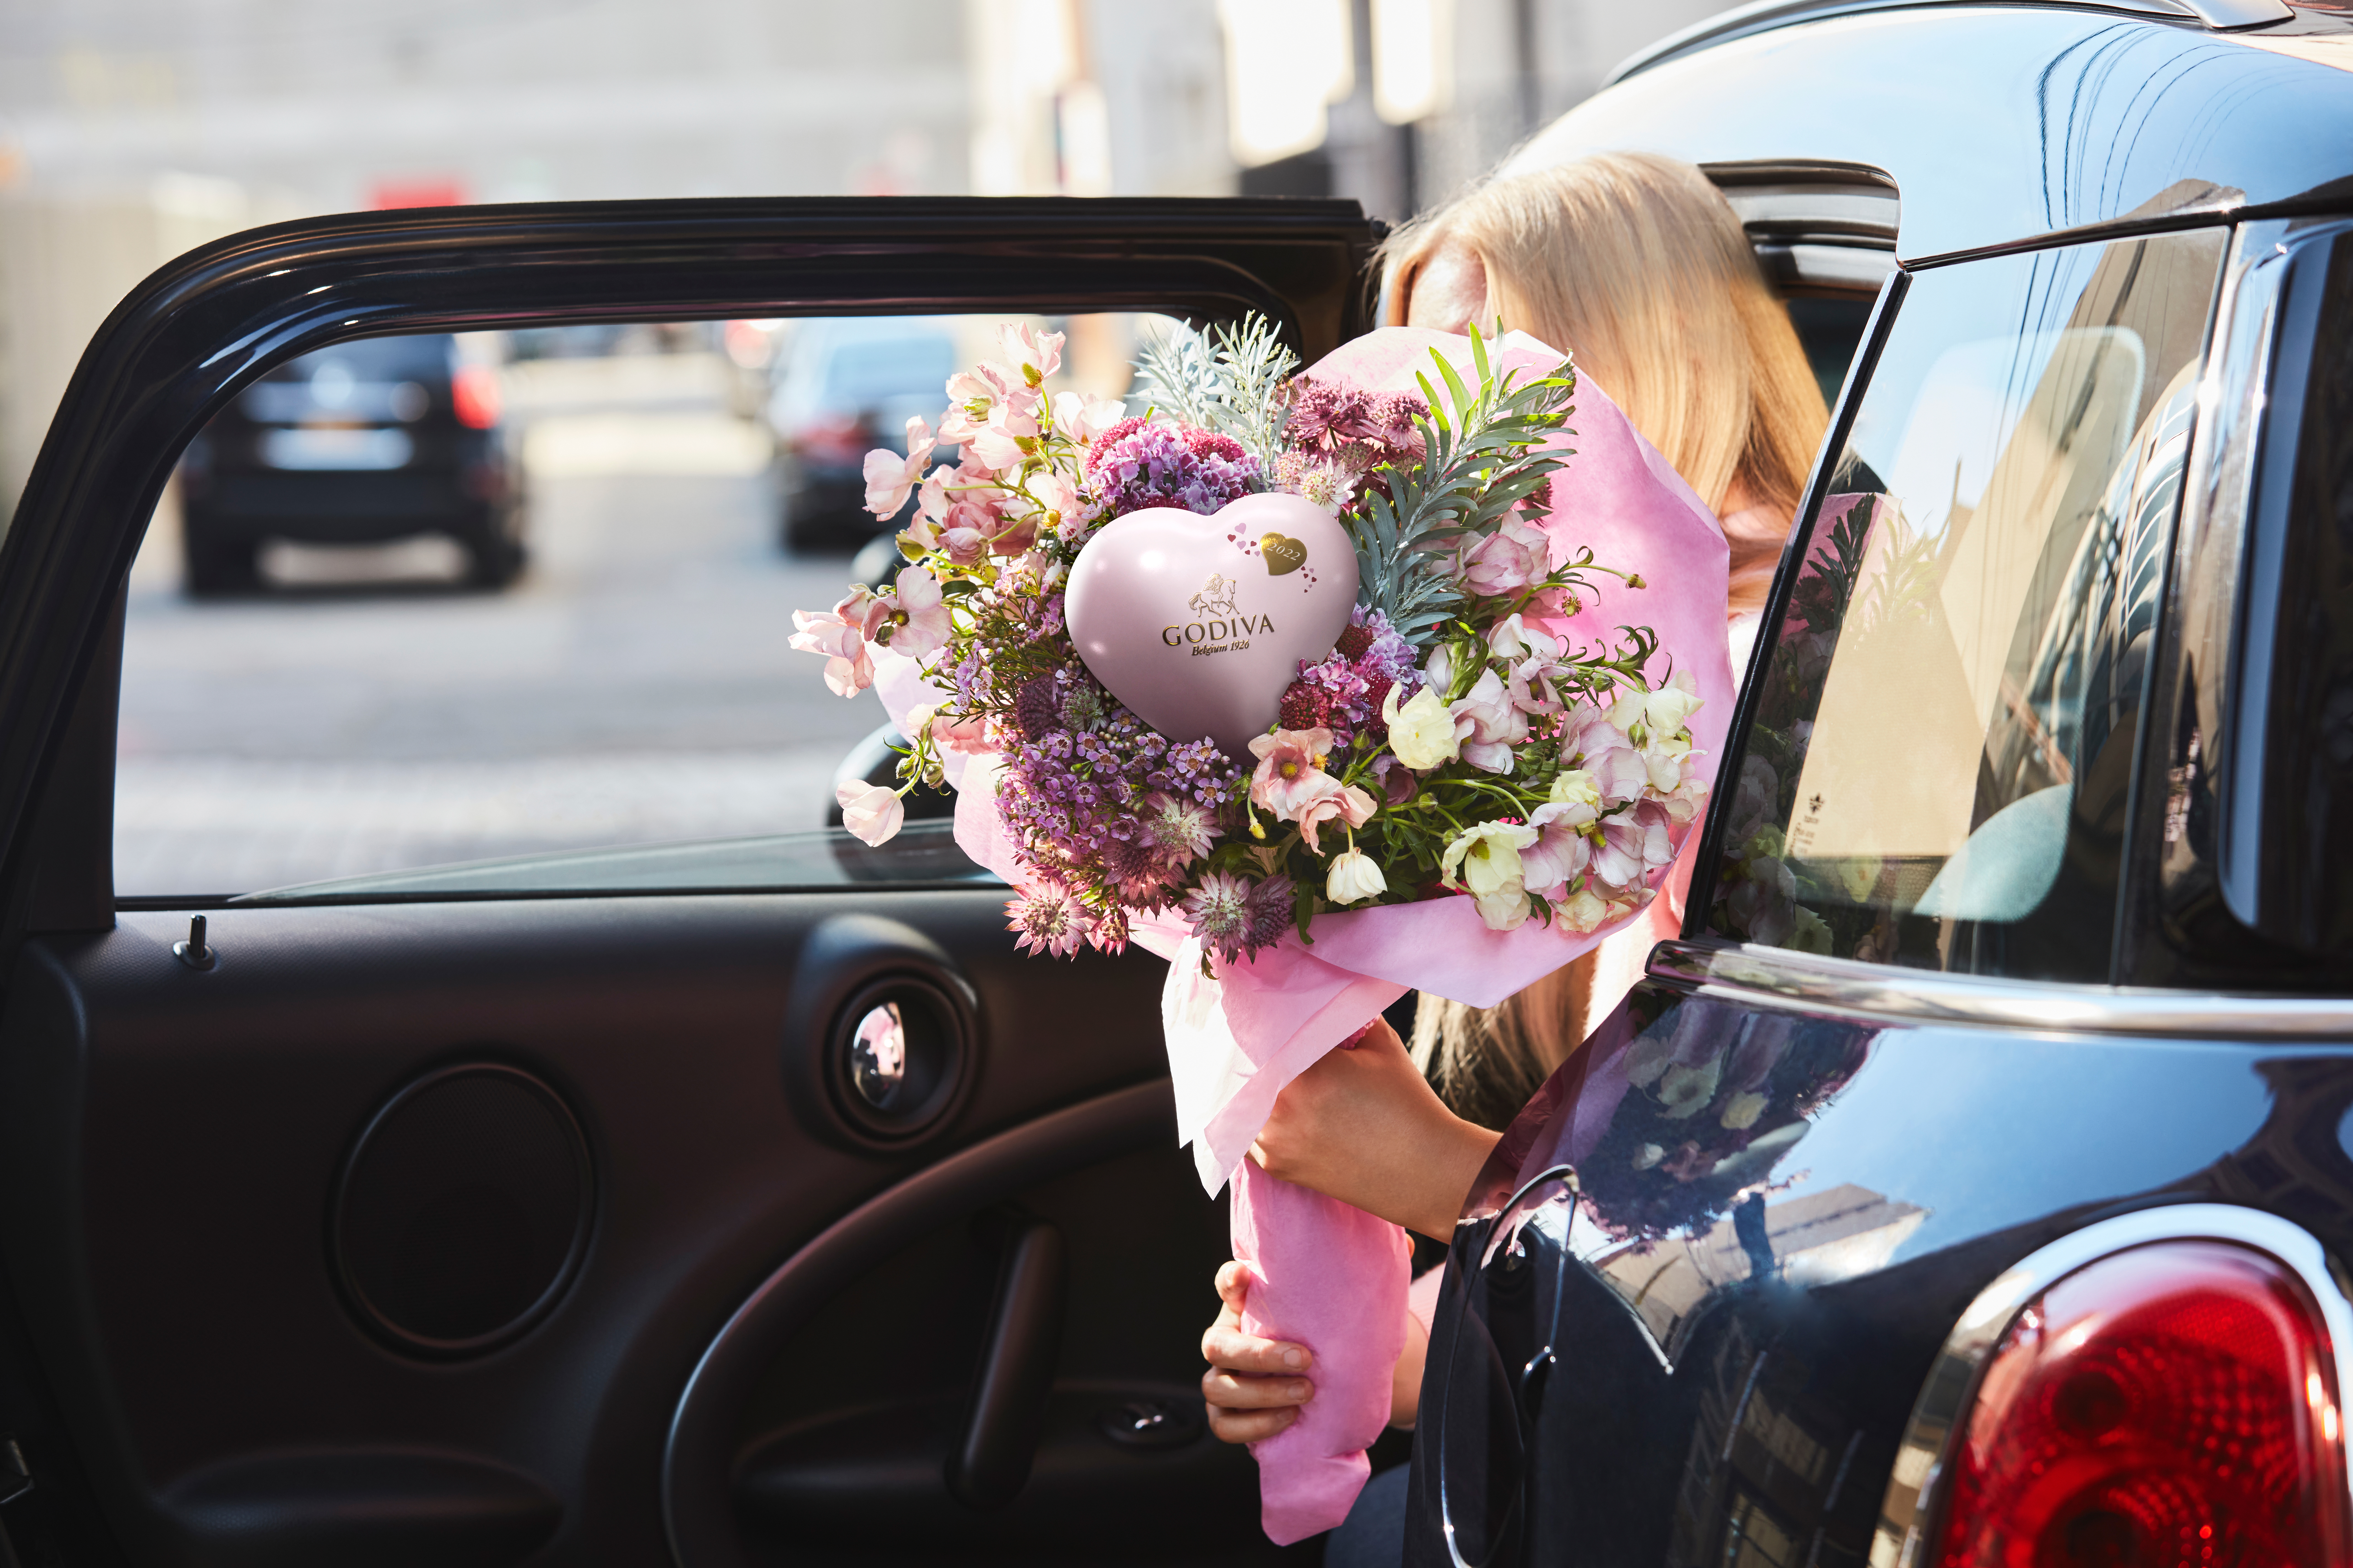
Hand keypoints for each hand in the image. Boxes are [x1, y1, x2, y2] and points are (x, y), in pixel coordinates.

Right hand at [1200, 1260, 1312, 1442]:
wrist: (1306, 1389)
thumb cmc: (1304, 1347)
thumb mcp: (1302, 1320)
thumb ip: (1294, 1295)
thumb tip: (1270, 1269)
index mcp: (1236, 1313)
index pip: (1224, 1286)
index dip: (1229, 1281)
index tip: (1244, 1276)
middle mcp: (1220, 1347)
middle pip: (1217, 1348)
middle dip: (1261, 1356)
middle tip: (1305, 1359)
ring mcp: (1217, 1384)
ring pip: (1218, 1390)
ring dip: (1263, 1394)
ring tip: (1304, 1394)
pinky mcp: (1223, 1418)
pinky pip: (1225, 1427)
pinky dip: (1256, 1425)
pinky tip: (1289, 1417)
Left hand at [1248, 1018, 1501, 1239]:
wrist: (1426, 1172)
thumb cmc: (1407, 1105)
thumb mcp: (1380, 1045)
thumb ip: (1343, 1018)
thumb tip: (1318, 997)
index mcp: (1306, 1073)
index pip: (1264, 1032)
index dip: (1262, 1018)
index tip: (1262, 1008)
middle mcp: (1281, 1110)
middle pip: (1242, 1068)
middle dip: (1247, 1050)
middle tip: (1250, 1033)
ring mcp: (1275, 1142)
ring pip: (1237, 1102)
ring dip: (1244, 1085)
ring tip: (1253, 1067)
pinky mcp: (1276, 1166)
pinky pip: (1246, 1133)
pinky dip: (1249, 1115)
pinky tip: (1262, 1100)